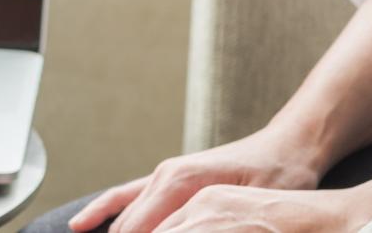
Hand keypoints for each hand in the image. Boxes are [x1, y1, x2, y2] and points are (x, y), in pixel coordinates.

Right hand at [72, 128, 326, 232]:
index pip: (138, 231)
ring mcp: (163, 176)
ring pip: (124, 217)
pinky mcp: (168, 180)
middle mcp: (165, 176)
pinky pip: (126, 197)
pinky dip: (104, 211)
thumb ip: (204, 227)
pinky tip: (83, 224)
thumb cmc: (278, 177)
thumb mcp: (246, 211)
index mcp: (181, 183)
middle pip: (128, 228)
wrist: (288, 147)